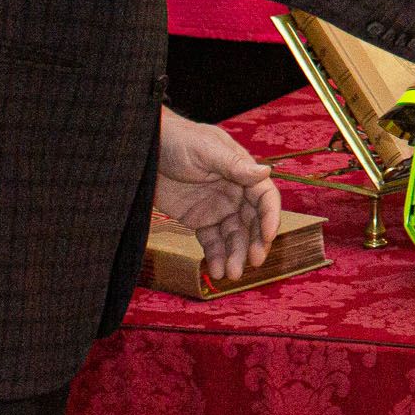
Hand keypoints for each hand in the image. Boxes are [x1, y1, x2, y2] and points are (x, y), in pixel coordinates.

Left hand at [155, 107, 281, 281]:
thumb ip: (234, 164)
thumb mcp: (206, 150)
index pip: (265, 197)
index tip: (268, 236)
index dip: (270, 216)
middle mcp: (235, 192)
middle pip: (253, 221)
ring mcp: (218, 208)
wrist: (144, 151)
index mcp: (242, 171)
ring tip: (231, 274)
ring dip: (236, 255)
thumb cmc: (179, 140)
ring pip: (234, 236)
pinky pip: (212, 241)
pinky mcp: (200, 220)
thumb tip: (266, 171)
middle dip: (256, 242)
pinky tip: (216, 271)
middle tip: (254, 262)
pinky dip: (216, 257)